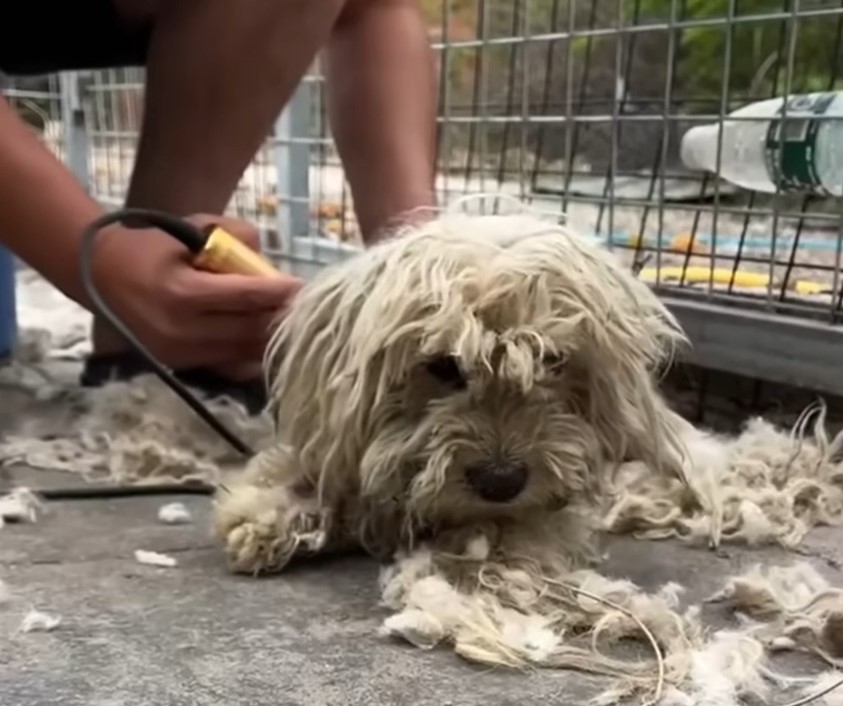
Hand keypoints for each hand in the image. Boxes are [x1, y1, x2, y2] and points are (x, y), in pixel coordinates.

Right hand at [90, 213, 302, 379]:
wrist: (97, 276)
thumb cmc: (150, 246)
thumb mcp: (190, 227)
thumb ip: (233, 235)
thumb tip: (270, 261)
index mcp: (183, 293)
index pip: (247, 296)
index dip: (281, 293)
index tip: (307, 287)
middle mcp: (182, 330)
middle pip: (251, 331)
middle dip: (283, 319)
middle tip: (312, 309)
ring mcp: (181, 354)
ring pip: (244, 353)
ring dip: (272, 339)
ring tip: (297, 325)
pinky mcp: (181, 366)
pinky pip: (229, 364)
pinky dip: (252, 353)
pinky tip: (269, 341)